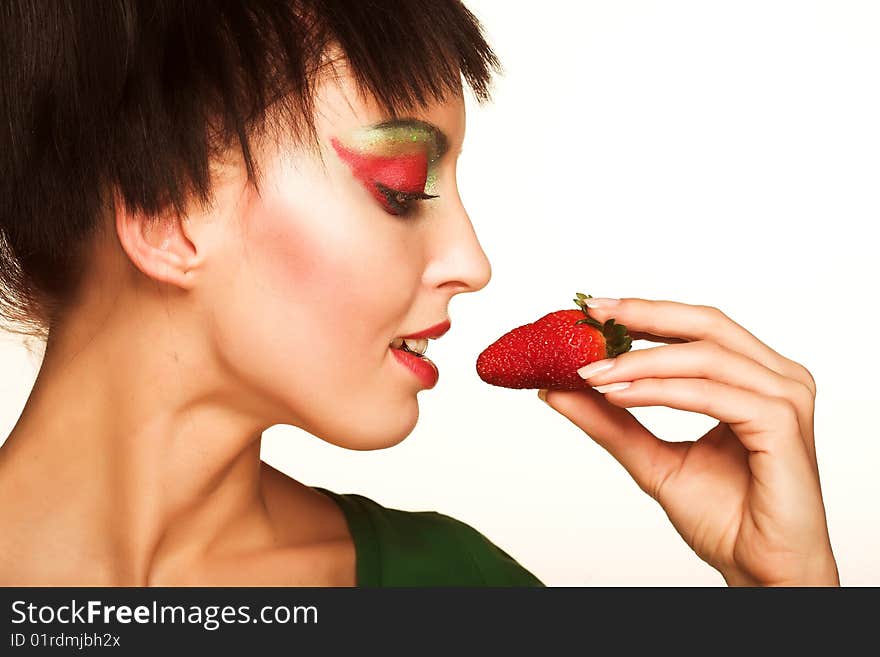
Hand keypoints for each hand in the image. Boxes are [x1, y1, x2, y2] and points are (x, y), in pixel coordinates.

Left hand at [539, 297, 838, 585]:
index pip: (697, 328)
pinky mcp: (782, 424)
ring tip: (590, 371)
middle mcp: (775, 379)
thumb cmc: (724, 518)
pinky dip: (659, 390)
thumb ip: (611, 421)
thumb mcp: (652, 459)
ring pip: (704, 356)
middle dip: (642, 315)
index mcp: (753, 379)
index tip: (590, 309)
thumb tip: (558, 388)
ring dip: (639, 361)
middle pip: (706, 323)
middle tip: (590, 314)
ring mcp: (784, 398)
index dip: (644, 312)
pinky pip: (710, 394)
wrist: (760, 572)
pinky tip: (618, 393)